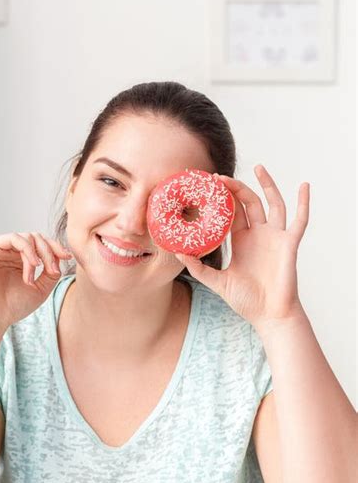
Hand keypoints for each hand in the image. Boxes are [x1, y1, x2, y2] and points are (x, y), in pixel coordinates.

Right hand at [0, 232, 72, 329]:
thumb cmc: (15, 306)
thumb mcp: (42, 287)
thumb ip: (52, 270)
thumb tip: (61, 255)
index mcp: (18, 259)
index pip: (40, 244)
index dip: (56, 248)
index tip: (68, 257)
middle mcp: (8, 252)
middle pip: (36, 237)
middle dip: (50, 251)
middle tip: (53, 269)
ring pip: (27, 236)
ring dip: (39, 253)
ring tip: (37, 273)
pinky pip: (14, 237)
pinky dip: (28, 249)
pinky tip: (33, 264)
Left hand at [175, 165, 309, 329]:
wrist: (269, 315)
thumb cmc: (247, 301)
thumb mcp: (217, 282)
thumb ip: (199, 268)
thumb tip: (178, 253)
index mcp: (242, 240)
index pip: (232, 212)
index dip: (222, 198)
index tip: (208, 184)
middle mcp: (259, 235)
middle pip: (249, 202)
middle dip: (236, 187)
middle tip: (220, 177)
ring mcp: (275, 237)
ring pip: (273, 203)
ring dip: (268, 185)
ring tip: (259, 167)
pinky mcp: (289, 243)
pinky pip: (300, 220)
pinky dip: (303, 202)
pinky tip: (304, 186)